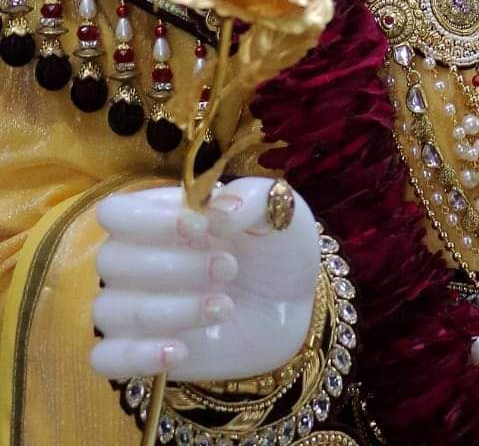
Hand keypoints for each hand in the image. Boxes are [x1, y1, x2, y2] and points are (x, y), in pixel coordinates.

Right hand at [90, 176, 319, 382]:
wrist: (292, 304)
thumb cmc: (276, 247)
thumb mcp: (279, 212)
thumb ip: (252, 199)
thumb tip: (217, 210)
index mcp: (159, 215)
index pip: (114, 213)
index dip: (148, 220)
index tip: (199, 227)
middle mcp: (137, 259)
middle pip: (111, 260)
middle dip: (172, 266)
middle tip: (228, 268)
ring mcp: (136, 306)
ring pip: (110, 310)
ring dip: (168, 310)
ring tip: (224, 306)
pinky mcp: (143, 351)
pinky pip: (107, 358)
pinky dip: (136, 356)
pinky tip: (180, 350)